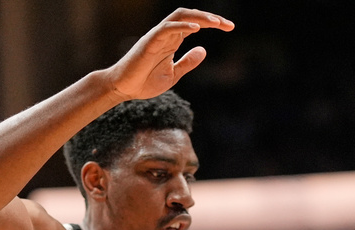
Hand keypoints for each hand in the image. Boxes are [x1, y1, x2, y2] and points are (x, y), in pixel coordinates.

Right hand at [106, 8, 234, 100]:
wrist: (123, 89)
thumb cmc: (144, 82)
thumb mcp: (173, 74)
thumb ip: (188, 62)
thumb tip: (203, 50)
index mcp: (172, 40)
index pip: (194, 24)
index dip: (212, 23)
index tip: (230, 27)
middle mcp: (166, 34)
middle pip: (190, 16)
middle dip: (210, 17)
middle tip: (229, 25)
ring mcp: (157, 36)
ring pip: (179, 17)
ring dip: (199, 17)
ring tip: (216, 23)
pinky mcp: (148, 42)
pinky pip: (166, 29)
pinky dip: (181, 27)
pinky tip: (196, 30)